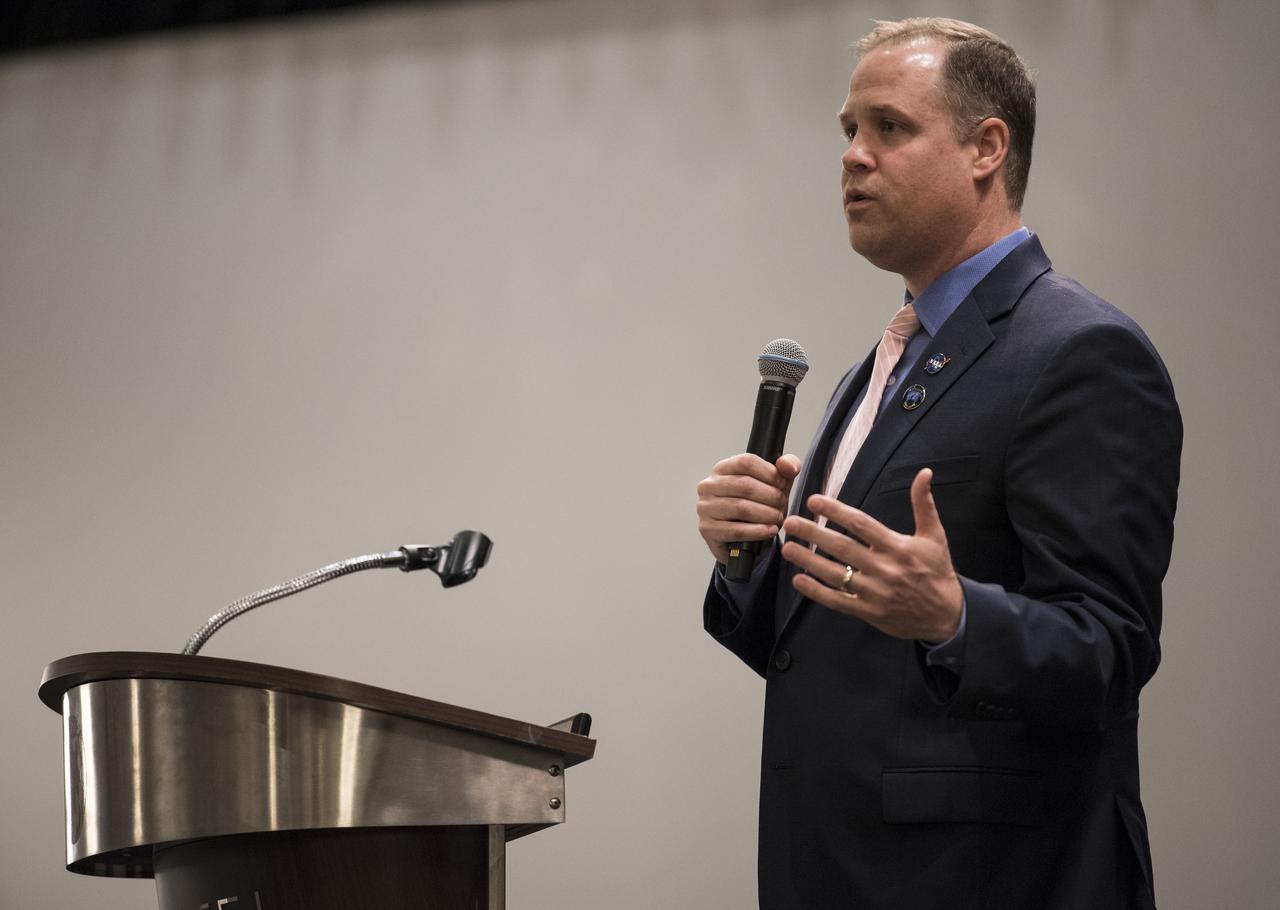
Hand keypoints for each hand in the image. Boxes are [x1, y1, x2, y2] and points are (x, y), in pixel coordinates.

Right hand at [697, 453, 802, 564]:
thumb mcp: (774, 484)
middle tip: (782, 504)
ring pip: (741, 507)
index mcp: (722, 469)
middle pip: (745, 485)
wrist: (742, 540)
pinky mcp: (707, 529)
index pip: (746, 462)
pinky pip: (736, 530)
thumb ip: (786, 468)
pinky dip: (758, 531)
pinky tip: (770, 530)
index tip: (782, 484)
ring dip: (766, 514)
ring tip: (778, 518)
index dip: (769, 472)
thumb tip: (787, 465)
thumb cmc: (757, 506)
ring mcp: (705, 508)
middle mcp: (709, 486)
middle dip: (771, 496)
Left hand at [780, 468, 962, 641]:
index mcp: (897, 547)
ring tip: (787, 547)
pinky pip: (838, 601)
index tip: (814, 500)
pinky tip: (798, 579)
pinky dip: (816, 591)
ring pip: (835, 574)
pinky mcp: (869, 612)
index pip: (861, 524)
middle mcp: (884, 568)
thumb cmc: (937, 571)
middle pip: (842, 547)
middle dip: (813, 533)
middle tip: (790, 522)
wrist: (946, 615)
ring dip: (808, 560)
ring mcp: (875, 592)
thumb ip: (924, 504)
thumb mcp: (934, 535)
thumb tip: (925, 473)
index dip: (836, 511)